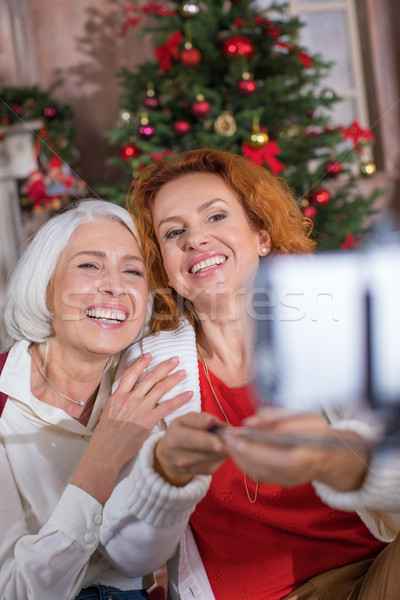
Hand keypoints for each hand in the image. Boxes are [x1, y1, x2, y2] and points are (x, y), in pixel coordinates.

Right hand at [71, 354, 192, 502]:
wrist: (105, 452)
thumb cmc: (104, 438)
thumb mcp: (105, 417)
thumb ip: (111, 407)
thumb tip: (110, 405)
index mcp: (118, 396)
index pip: (131, 373)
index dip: (141, 362)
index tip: (149, 355)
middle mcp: (130, 399)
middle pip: (150, 377)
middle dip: (164, 366)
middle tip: (175, 359)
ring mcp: (140, 408)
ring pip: (160, 388)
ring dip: (174, 379)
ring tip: (183, 372)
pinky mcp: (148, 420)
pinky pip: (168, 407)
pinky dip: (180, 399)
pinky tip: (189, 394)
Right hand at [155, 412, 227, 486]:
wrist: (171, 456)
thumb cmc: (181, 431)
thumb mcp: (184, 420)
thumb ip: (198, 419)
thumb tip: (213, 421)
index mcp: (174, 439)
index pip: (192, 440)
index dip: (207, 441)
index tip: (219, 441)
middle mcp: (181, 457)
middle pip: (208, 451)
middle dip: (223, 442)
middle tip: (232, 434)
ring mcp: (193, 468)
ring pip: (217, 455)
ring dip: (225, 445)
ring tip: (225, 435)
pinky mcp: (206, 472)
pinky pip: (220, 459)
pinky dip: (224, 451)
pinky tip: (220, 444)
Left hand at [223, 409, 368, 490]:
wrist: (334, 456)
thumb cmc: (320, 433)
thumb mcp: (304, 418)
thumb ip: (275, 419)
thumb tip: (249, 421)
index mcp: (300, 459)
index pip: (268, 457)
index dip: (247, 447)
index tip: (233, 433)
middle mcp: (290, 475)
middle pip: (255, 467)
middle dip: (237, 451)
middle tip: (227, 434)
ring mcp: (284, 481)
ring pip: (252, 472)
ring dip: (238, 456)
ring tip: (232, 439)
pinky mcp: (279, 482)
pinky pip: (256, 473)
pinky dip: (245, 461)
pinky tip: (242, 447)